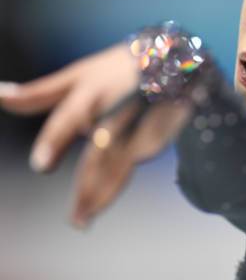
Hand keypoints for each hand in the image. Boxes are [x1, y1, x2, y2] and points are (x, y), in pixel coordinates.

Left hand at [0, 44, 191, 227]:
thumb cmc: (117, 68)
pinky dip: (117, 182)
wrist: (172, 59)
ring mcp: (143, 123)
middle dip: (89, 185)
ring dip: (103, 193)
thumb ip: (39, 93)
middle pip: (101, 152)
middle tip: (74, 218)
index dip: (57, 140)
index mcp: (92, 91)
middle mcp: (117, 107)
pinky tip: (99, 202)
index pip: (70, 118)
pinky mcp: (162, 133)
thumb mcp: (79, 74)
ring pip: (121, 164)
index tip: (42, 166)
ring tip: (82, 219)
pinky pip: (140, 159)